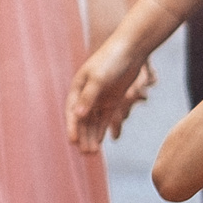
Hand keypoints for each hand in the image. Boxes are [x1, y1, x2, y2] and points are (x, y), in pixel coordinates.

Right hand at [67, 35, 152, 150]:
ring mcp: (99, 98)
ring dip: (91, 136)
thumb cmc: (111, 60)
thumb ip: (89, 97)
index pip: (72, 112)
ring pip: (93, 122)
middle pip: (82, 120)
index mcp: (78, 87)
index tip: (73, 141)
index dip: (72, 127)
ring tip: (92, 153)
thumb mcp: (99, 78)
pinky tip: (100, 143)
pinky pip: (104, 119)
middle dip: (83, 136)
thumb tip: (78, 115)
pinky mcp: (112, 100)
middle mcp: (86, 95)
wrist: (131, 49)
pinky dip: (101, 130)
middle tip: (86, 153)